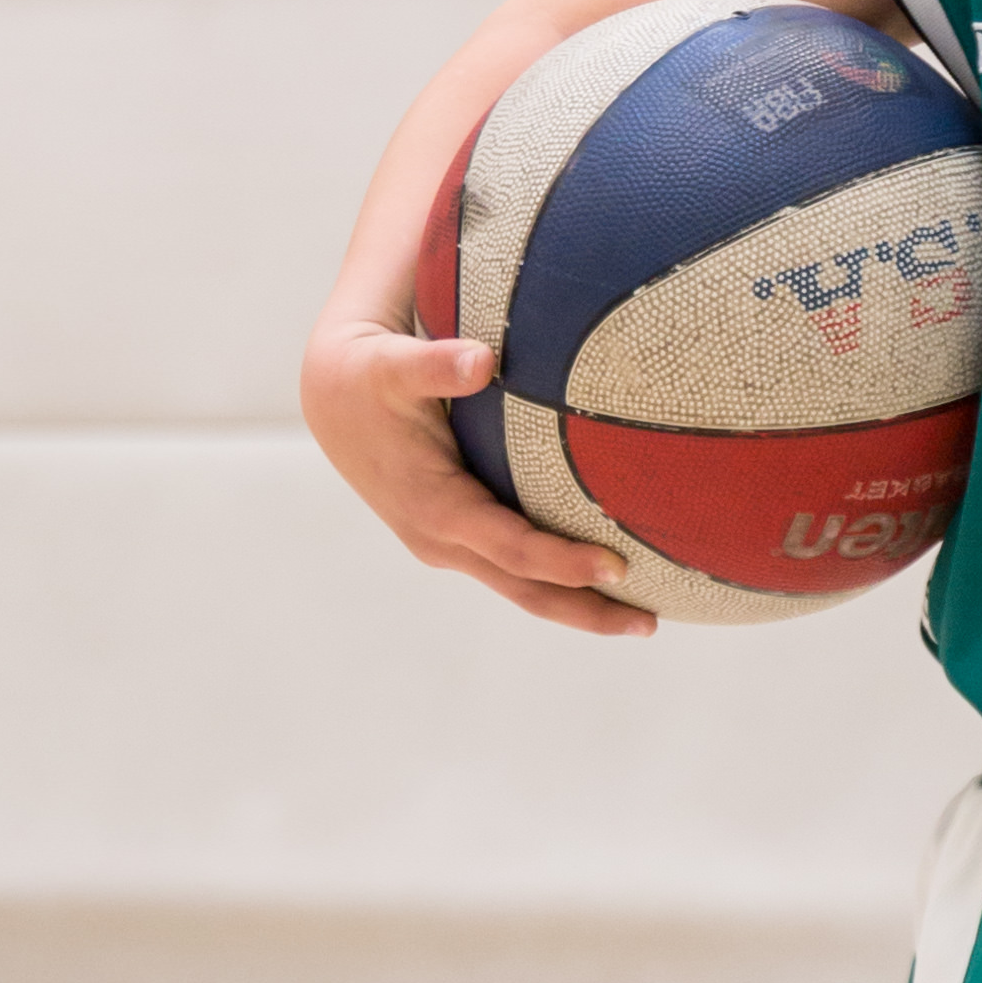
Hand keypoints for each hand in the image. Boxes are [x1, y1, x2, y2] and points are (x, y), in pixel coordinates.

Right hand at [299, 320, 656, 637]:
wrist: (332, 395)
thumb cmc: (368, 374)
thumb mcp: (393, 364)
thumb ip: (435, 364)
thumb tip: (480, 359)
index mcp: (433, 508)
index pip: (512, 548)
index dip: (564, 562)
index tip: (618, 565)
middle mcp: (440, 539)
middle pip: (525, 590)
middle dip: (586, 610)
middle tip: (649, 623)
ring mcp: (447, 544)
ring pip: (521, 588)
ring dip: (577, 604)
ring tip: (641, 616)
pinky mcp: (454, 537)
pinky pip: (512, 569)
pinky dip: (556, 580)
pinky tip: (601, 579)